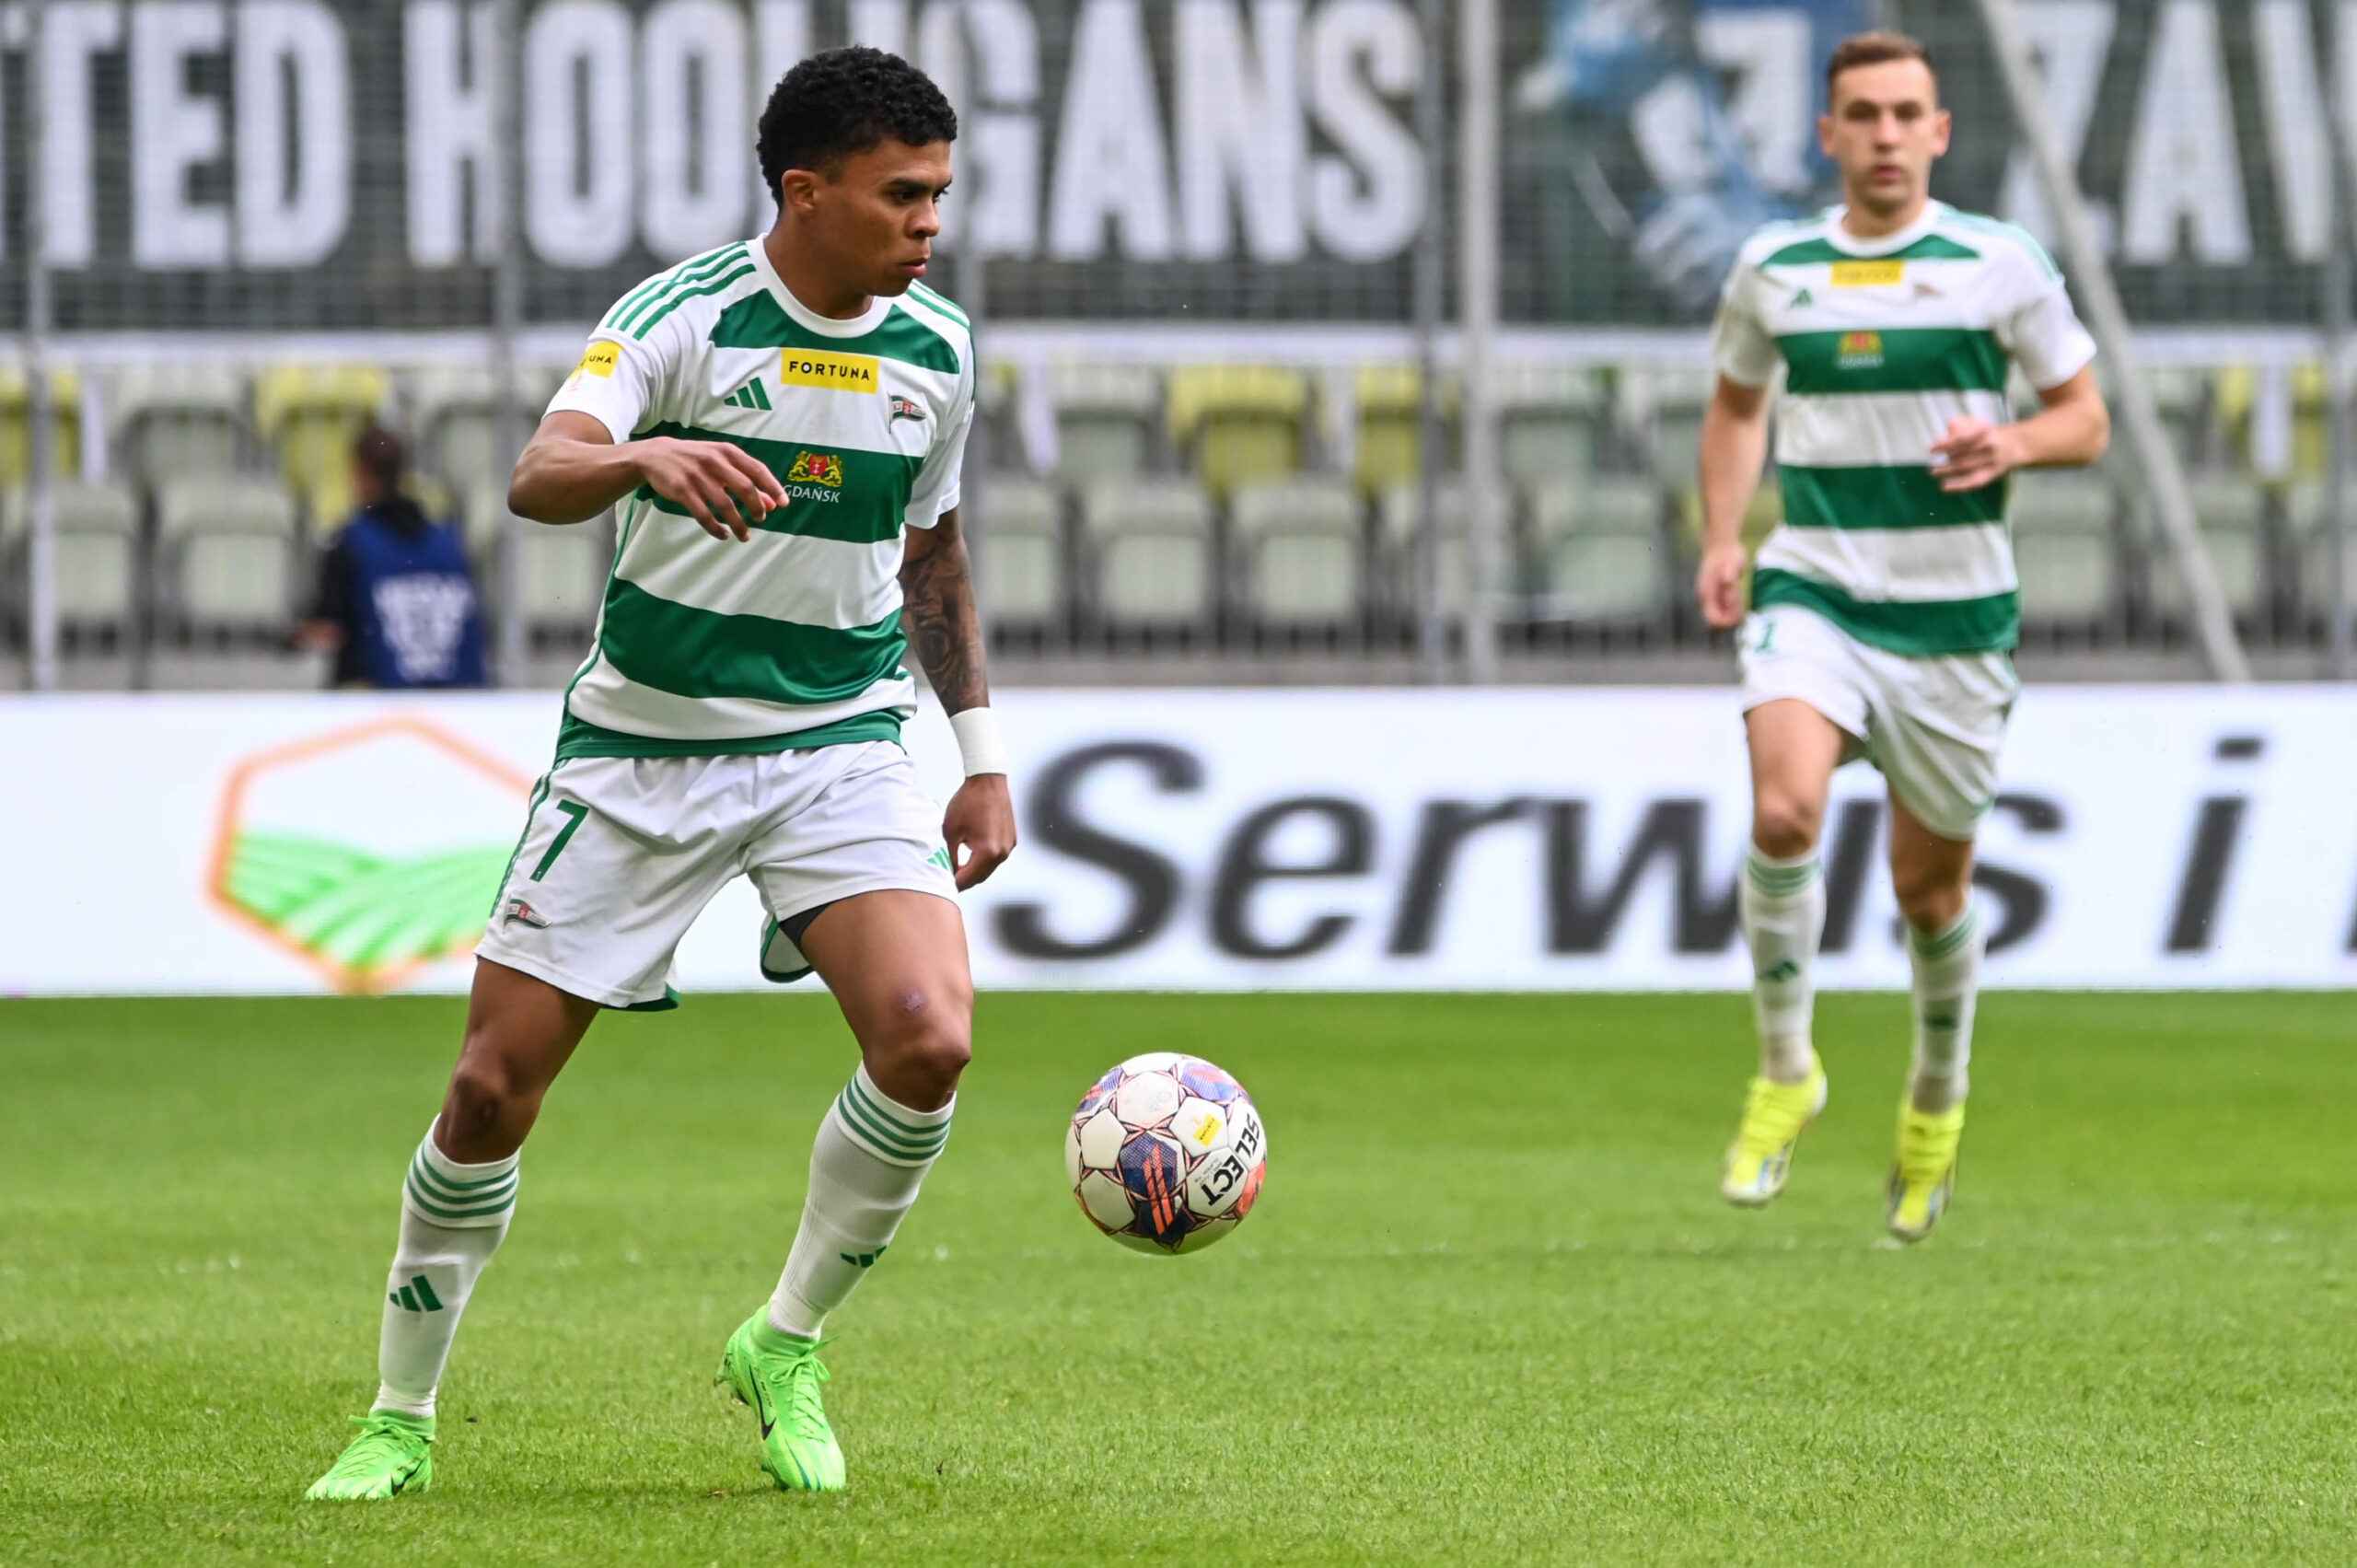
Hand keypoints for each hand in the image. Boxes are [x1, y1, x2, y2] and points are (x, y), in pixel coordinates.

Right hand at [633, 438, 786, 540]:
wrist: (656, 455)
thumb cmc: (697, 460)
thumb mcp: (722, 464)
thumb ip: (746, 481)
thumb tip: (772, 503)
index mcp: (727, 452)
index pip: (757, 469)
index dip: (773, 487)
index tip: (784, 504)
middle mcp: (714, 461)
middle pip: (744, 488)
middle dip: (756, 507)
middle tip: (760, 519)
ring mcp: (697, 476)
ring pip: (725, 505)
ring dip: (739, 524)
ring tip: (745, 536)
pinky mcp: (682, 490)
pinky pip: (704, 515)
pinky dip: (716, 528)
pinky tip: (724, 534)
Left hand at [942, 774, 1015, 890]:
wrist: (987, 780)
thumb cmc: (966, 803)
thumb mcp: (950, 832)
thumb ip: (949, 857)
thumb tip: (946, 874)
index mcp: (987, 852)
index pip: (968, 879)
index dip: (953, 885)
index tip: (940, 887)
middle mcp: (1002, 852)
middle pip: (980, 877)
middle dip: (964, 880)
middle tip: (946, 881)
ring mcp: (1009, 846)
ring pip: (989, 868)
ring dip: (974, 871)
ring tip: (957, 869)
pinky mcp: (1011, 839)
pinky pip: (996, 857)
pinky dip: (983, 860)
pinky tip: (971, 856)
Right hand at [1695, 538, 1748, 629]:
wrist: (1721, 543)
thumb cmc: (1727, 553)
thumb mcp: (1732, 565)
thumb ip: (1730, 580)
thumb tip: (1729, 594)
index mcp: (1706, 593)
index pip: (1713, 619)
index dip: (1726, 622)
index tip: (1739, 615)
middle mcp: (1706, 597)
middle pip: (1716, 619)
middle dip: (1730, 617)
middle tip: (1742, 606)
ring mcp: (1710, 595)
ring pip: (1720, 614)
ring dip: (1732, 613)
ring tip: (1741, 600)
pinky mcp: (1715, 593)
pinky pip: (1722, 607)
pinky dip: (1732, 607)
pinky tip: (1738, 598)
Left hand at [1928, 416, 2021, 492]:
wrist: (2010, 446)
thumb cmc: (1983, 435)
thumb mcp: (1973, 422)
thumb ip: (1957, 425)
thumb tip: (1945, 438)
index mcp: (1983, 430)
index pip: (1962, 438)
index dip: (1945, 445)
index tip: (1931, 449)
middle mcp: (1989, 445)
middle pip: (1961, 454)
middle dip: (1945, 459)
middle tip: (1931, 463)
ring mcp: (1991, 461)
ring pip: (1964, 467)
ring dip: (1946, 471)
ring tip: (1934, 472)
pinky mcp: (1991, 474)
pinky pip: (1974, 482)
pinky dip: (1959, 486)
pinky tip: (1945, 487)